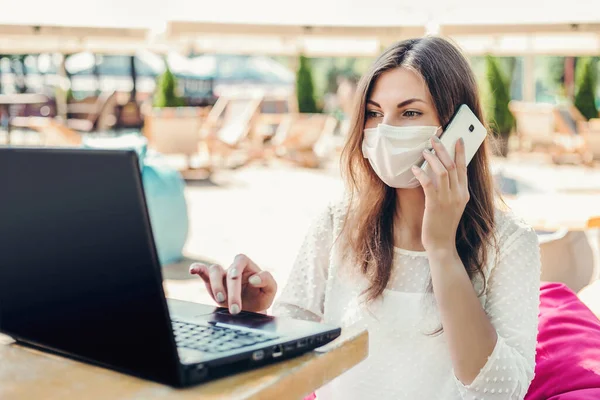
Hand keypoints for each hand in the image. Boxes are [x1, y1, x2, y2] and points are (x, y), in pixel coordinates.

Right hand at [189, 254, 276, 314]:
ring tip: (221, 300)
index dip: (238, 268)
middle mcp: (233, 268)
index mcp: (247, 266)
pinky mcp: (211, 283)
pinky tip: (193, 270)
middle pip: (228, 271)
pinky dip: (198, 269)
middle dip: (232, 291)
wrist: (251, 310)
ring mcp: (222, 275)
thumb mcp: (270, 290)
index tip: (243, 281)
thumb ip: (267, 280)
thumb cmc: (261, 296)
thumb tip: (253, 278)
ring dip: (216, 285)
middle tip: (235, 309)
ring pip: (214, 271)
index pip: (241, 259)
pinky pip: (203, 273)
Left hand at [411, 137, 468, 253]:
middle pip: (453, 165)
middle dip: (444, 149)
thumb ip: (450, 190)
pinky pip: (428, 184)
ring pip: (442, 171)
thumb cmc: (444, 224)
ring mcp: (447, 200)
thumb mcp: (452, 205)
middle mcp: (458, 194)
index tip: (458, 139)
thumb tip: (441, 171)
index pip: (464, 168)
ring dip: (433, 158)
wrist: (442, 244)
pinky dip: (421, 174)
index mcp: (464, 193)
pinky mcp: (435, 205)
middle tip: (435, 138)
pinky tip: (415, 168)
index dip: (460, 152)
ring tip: (424, 150)